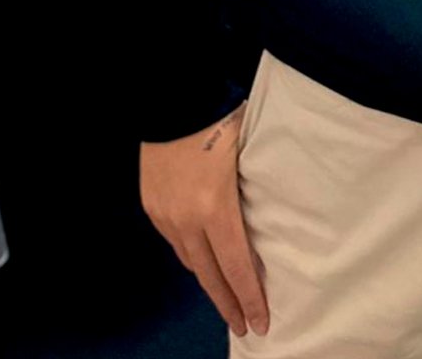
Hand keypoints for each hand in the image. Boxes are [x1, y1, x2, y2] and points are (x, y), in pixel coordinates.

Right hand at [139, 103, 269, 339]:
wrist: (173, 96)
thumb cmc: (220, 118)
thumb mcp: (248, 155)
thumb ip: (253, 191)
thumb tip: (270, 217)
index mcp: (214, 209)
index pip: (236, 267)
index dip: (249, 298)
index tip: (261, 322)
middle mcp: (185, 220)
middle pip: (209, 275)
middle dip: (228, 304)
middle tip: (245, 325)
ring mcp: (164, 214)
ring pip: (189, 260)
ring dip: (208, 279)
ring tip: (225, 294)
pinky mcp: (151, 205)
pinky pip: (173, 241)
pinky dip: (190, 254)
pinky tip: (201, 258)